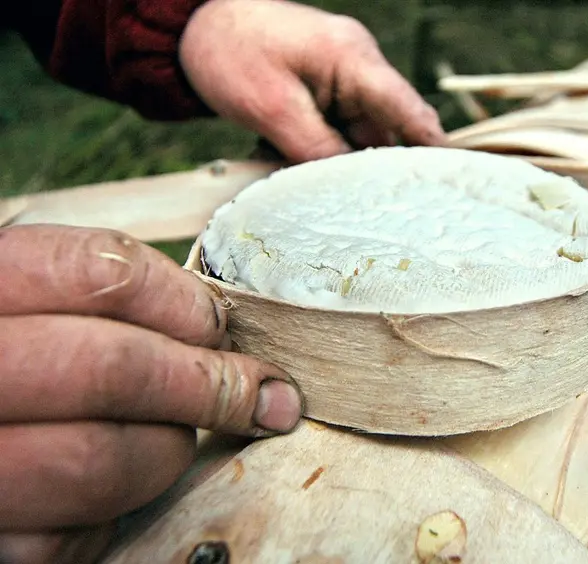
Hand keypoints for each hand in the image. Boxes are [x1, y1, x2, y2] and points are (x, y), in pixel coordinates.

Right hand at [0, 225, 302, 563]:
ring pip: (102, 461)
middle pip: (115, 370)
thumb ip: (105, 303)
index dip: (185, 303)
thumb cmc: (3, 347)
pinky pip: (68, 536)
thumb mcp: (29, 298)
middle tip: (260, 396)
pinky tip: (106, 491)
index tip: (219, 326)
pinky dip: (110, 515)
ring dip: (166, 453)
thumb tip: (220, 331)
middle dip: (209, 387)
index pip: (105, 275)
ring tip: (171, 440)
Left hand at [178, 0, 447, 163]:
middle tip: (373, 210)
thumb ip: (315, 148)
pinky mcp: (323, 94)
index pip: (406, 108)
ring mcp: (341, 81)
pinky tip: (285, 158)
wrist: (194, 26)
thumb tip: (349, 187)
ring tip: (308, 178)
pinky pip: (334, 133)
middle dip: (375, 169)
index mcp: (353, 59)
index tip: (450, 182)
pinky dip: (316, 152)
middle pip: (385, 130)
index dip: (431, 146)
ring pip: (357, 138)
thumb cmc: (231, 51)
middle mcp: (357, 69)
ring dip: (336, 162)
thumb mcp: (271, 107)